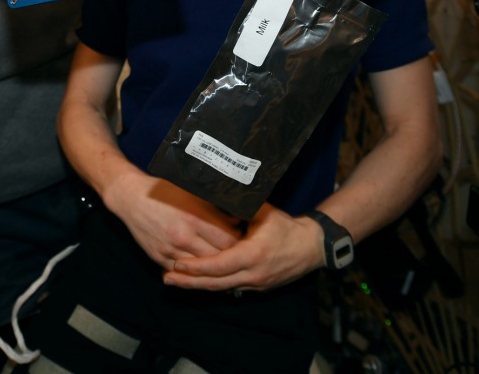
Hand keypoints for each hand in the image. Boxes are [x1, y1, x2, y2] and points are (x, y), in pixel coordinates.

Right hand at [105, 170, 243, 270]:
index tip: (246, 240)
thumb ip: (215, 207)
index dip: (241, 242)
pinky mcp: (159, 258)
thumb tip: (239, 217)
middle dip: (231, 257)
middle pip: (218, 257)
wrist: (131, 198)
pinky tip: (203, 268)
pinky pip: (183, 273)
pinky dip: (194, 272)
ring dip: (214, 267)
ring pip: (202, 269)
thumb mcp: (193, 193)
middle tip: (240, 254)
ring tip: (224, 262)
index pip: (228, 240)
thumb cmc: (164, 191)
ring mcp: (170, 250)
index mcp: (195, 218)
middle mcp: (183, 237)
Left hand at [162, 203, 321, 291]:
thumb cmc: (287, 227)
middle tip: (166, 278)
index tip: (176, 263)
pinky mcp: (258, 288)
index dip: (196, 267)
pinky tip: (197, 282)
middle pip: (215, 283)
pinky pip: (231, 289)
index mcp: (252, 255)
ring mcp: (255, 285)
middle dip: (189, 281)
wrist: (312, 248)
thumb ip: (240, 204)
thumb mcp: (263, 212)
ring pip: (221, 289)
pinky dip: (213, 285)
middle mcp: (252, 274)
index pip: (218, 265)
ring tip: (175, 280)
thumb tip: (218, 189)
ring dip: (198, 286)